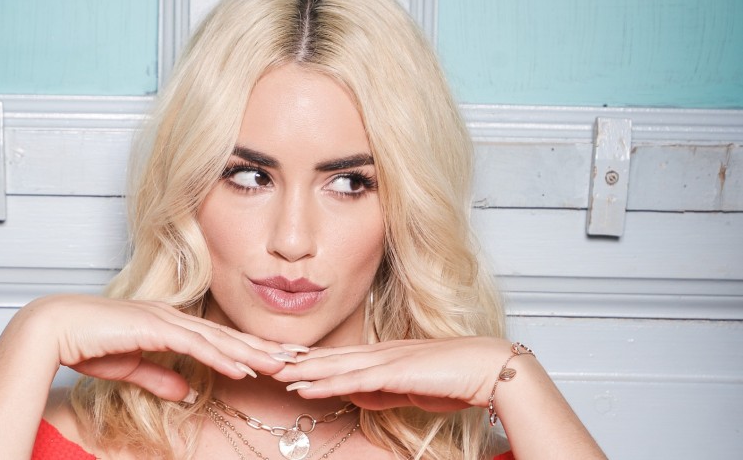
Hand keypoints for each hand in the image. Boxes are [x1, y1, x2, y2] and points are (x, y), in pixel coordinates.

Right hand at [19, 294, 286, 400]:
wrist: (54, 329)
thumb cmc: (85, 343)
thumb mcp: (131, 368)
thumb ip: (159, 376)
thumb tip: (184, 390)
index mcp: (169, 324)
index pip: (218, 339)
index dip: (249, 349)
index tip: (275, 360)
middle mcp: (173, 318)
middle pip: (228, 336)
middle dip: (264, 348)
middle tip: (298, 358)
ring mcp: (165, 320)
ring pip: (219, 340)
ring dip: (253, 353)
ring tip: (282, 365)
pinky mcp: (154, 328)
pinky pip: (196, 346)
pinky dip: (222, 357)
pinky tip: (244, 368)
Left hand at [272, 336, 514, 412]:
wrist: (487, 368)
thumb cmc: (455, 378)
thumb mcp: (408, 390)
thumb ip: (382, 392)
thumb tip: (357, 397)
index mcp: (383, 355)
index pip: (337, 357)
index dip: (307, 358)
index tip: (281, 360)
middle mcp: (379, 352)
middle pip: (328, 357)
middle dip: (295, 360)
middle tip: (264, 360)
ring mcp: (386, 360)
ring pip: (335, 366)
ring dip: (302, 370)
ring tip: (274, 373)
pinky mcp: (394, 372)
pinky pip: (354, 380)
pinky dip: (327, 383)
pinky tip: (306, 387)